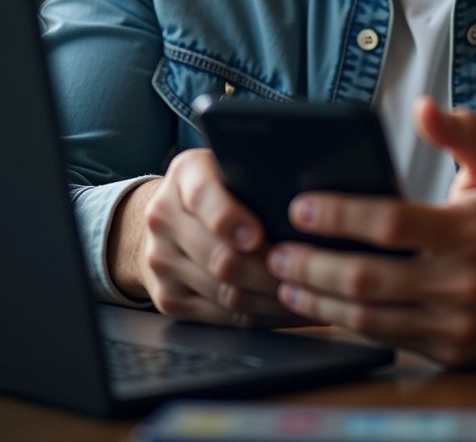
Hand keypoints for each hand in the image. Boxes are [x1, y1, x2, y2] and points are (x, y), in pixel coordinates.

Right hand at [108, 147, 312, 327]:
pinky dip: (259, 317)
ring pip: (225, 292)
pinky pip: (220, 317)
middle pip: (220, 257)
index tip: (258, 236)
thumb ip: (252, 173)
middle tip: (308, 276)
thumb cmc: (218, 186)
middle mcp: (164, 218)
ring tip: (308, 297)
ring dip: (272, 300)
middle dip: (271, 271)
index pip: (203, 195)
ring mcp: (161, 261)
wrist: (167, 216)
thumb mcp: (229, 163)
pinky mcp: (167, 297)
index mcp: (185, 174)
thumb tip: (302, 198)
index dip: (231, 220)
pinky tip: (286, 312)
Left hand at [266, 97, 475, 365]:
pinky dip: (346, 323)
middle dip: (312, 264)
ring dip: (319, 298)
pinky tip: (320, 304)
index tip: (301, 206)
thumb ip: (461, 135)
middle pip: (368, 278)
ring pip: (369, 316)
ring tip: (284, 278)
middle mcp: (460, 282)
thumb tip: (424, 108)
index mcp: (467, 231)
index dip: (339, 215)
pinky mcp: (449, 351)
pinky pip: (386, 338)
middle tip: (275, 248)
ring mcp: (455, 324)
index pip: (390, 224)